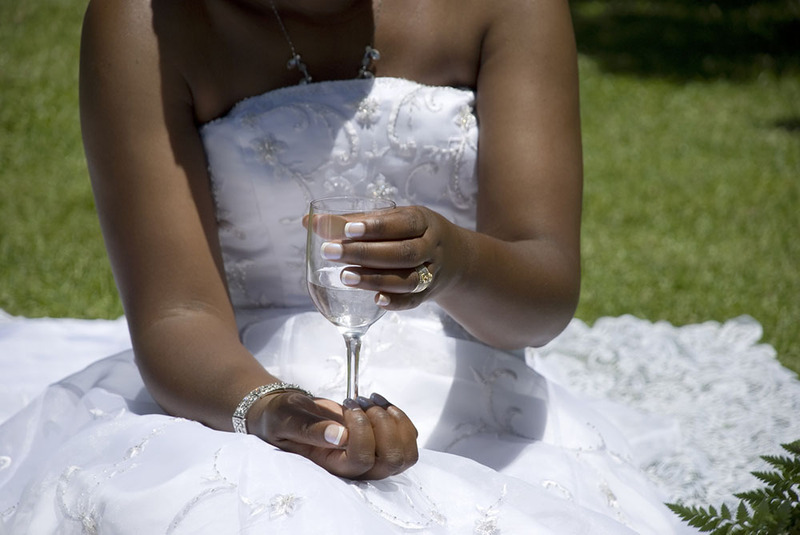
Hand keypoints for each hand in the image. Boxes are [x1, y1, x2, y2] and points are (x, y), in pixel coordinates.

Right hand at [252, 391, 418, 478]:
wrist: (293, 414)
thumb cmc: (286, 418)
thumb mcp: (288, 420)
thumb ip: (310, 429)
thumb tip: (340, 436)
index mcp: (333, 466)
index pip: (362, 461)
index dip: (362, 432)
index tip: (348, 407)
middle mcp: (358, 468)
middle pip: (392, 460)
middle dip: (384, 425)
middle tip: (362, 403)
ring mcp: (374, 457)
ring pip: (406, 453)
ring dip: (395, 421)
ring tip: (372, 401)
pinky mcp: (384, 443)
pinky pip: (409, 437)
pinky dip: (400, 416)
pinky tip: (379, 402)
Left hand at [306, 205, 466, 309]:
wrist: (453, 257)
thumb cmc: (410, 232)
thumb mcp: (392, 220)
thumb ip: (353, 221)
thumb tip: (309, 222)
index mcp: (423, 222)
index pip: (400, 223)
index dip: (374, 228)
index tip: (346, 230)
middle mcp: (431, 247)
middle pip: (402, 253)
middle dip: (364, 253)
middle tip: (330, 252)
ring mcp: (431, 272)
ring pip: (407, 279)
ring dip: (374, 279)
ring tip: (344, 277)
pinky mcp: (427, 294)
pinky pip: (413, 301)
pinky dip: (395, 302)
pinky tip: (375, 300)